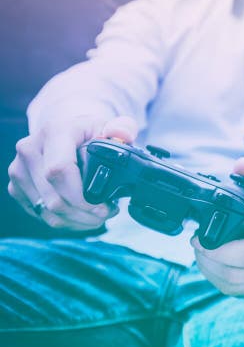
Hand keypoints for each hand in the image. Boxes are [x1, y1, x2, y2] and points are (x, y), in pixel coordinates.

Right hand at [7, 116, 137, 229]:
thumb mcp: (108, 126)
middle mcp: (30, 150)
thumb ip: (123, 129)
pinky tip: (82, 215)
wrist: (62, 132)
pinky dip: (64, 221)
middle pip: (53, 197)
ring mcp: (19, 169)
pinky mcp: (16, 186)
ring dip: (76, 220)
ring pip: (47, 210)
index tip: (102, 207)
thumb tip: (123, 136)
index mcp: (54, 132)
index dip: (80, 196)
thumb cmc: (87, 133)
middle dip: (84, 213)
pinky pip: (40, 214)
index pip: (59, 170)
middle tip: (106, 213)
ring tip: (98, 216)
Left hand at [192, 158, 243, 297]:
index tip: (199, 239)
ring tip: (203, 254)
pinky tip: (215, 265)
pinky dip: (220, 280)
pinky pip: (238, 293)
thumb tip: (242, 164)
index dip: (219, 251)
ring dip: (211, 272)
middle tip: (196, 246)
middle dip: (209, 262)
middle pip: (238, 275)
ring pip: (235, 287)